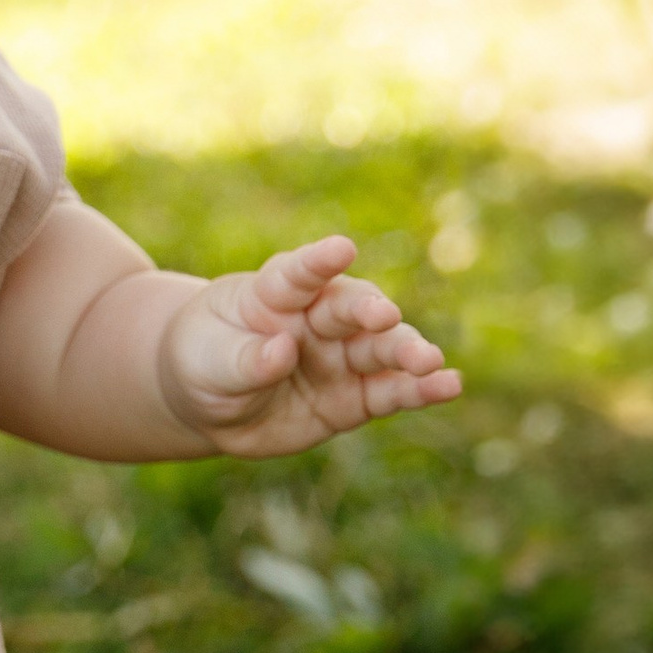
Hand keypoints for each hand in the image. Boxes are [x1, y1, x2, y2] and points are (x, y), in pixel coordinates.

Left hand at [156, 235, 461, 455]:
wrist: (209, 402)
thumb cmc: (204, 362)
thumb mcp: (208, 362)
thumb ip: (244, 359)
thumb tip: (281, 352)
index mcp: (274, 292)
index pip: (297, 273)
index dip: (318, 262)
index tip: (340, 249)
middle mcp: (317, 317)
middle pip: (351, 309)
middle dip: (371, 313)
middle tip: (385, 318)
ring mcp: (341, 356)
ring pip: (381, 349)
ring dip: (408, 352)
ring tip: (430, 362)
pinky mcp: (355, 396)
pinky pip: (390, 391)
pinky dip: (420, 390)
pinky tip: (449, 386)